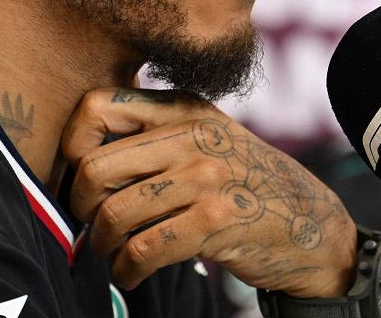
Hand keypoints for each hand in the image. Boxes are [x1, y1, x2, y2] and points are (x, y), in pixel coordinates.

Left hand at [62, 87, 355, 295]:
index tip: (78, 179)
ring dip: (104, 246)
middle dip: (81, 207)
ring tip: (113, 254)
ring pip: (114, 214)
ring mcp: (206, 177)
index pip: (96, 107)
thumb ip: (154, 133)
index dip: (71, 146)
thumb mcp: (206, 137)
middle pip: (94, 168)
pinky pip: (143, 249)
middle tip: (92, 225)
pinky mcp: (216, 221)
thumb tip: (76, 154)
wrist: (309, 223)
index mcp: (182, 107)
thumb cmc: (244, 182)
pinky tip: (131, 273)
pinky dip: (127, 269)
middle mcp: (192, 135)